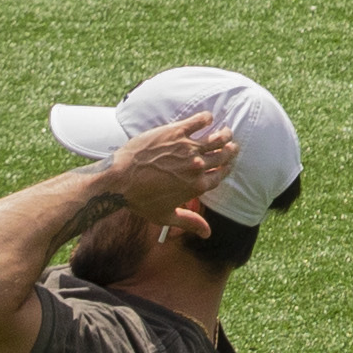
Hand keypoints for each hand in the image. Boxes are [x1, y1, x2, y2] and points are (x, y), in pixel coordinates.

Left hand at [93, 110, 235, 218]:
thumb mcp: (166, 216)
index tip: (229, 164)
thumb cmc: (140, 200)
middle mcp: (196, 166)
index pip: (220, 175)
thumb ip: (190, 222)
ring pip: (216, 138)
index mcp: (196, 186)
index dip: (227, 168)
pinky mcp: (176, 132)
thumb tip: (207, 233)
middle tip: (232, 146)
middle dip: (230, 150)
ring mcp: (187, 148)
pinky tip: (208, 118)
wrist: (120, 180)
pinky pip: (198, 121)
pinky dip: (206, 118)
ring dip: (224, 134)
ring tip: (226, 132)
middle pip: (222, 156)